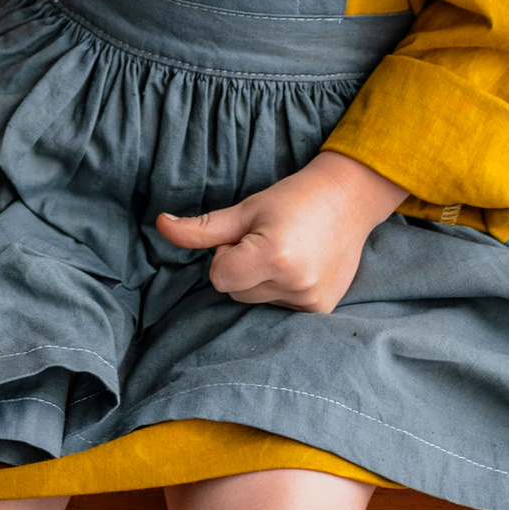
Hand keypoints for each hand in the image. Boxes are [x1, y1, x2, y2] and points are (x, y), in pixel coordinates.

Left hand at [154, 149, 405, 312]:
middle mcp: (295, 284)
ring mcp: (311, 301)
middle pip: (235, 292)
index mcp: (273, 256)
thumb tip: (159, 224)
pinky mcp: (322, 310)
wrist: (349, 199)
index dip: (225, 253)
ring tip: (287, 252)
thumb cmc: (292, 199)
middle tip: (269, 239)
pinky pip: (279, 309)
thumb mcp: (245, 209)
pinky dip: (281, 291)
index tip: (248, 235)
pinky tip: (300, 267)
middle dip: (242, 267)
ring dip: (261, 281)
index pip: (219, 277)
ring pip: (255, 302)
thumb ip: (201, 228)